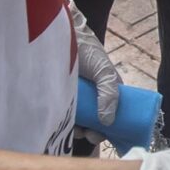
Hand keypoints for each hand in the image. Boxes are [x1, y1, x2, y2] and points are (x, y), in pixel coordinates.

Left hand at [69, 4, 123, 125]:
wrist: (61, 35)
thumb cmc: (87, 50)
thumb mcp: (104, 71)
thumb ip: (109, 94)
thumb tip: (107, 122)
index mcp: (107, 91)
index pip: (112, 115)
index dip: (108, 128)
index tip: (100, 135)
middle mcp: (92, 96)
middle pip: (94, 121)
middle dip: (92, 132)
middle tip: (87, 135)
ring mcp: (75, 97)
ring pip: (79, 120)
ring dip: (78, 129)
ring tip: (75, 129)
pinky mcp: (57, 96)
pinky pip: (62, 114)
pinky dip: (64, 122)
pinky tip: (64, 124)